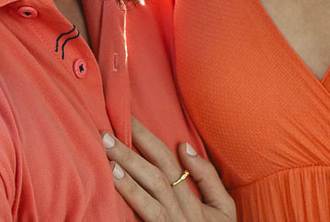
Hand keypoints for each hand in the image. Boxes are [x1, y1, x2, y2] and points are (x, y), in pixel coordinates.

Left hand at [104, 117, 235, 221]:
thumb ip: (208, 179)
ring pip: (152, 189)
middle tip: (106, 129)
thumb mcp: (223, 211)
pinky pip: (147, 214)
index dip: (148, 139)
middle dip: (132, 147)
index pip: (169, 160)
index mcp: (197, 199)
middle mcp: (186, 210)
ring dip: (128, 166)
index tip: (126, 119)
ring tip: (106, 150)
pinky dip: (131, 194)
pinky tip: (114, 179)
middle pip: (158, 171)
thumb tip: (185, 148)